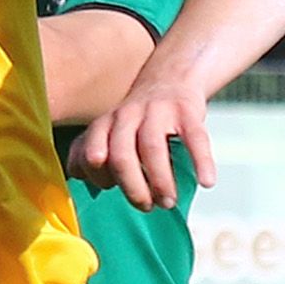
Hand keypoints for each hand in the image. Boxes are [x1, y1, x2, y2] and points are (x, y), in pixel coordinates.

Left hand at [70, 68, 215, 211]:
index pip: (92, 156)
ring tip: (168, 202)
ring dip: (160, 182)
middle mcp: (127, 116)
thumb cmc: (137, 118)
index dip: (99, 178)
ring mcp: (158, 112)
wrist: (172, 77)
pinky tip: (206, 182)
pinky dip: (202, 162)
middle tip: (145, 206)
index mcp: (105, 124)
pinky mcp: (187, 111)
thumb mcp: (109, 130)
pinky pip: (195, 139)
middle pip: (121, 155)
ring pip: (153, 150)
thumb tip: (77, 178)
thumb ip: (89, 153)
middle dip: (132, 188)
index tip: (111, 192)